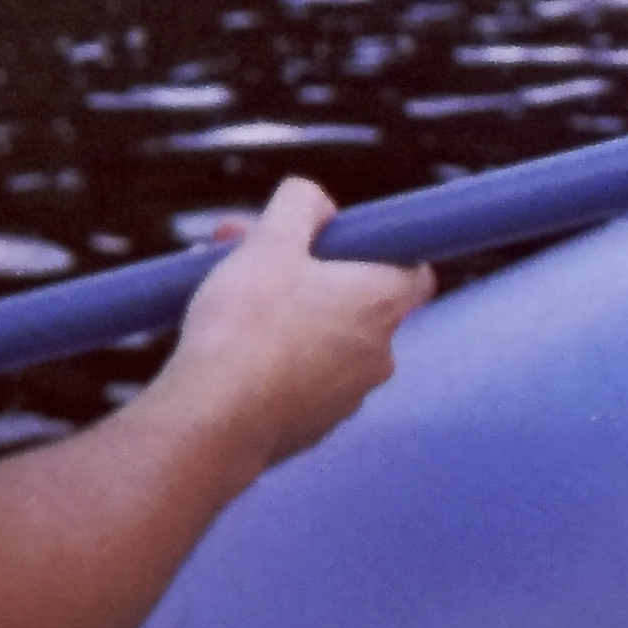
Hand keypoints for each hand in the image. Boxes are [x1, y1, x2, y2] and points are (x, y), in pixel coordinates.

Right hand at [162, 177, 431, 467]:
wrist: (215, 419)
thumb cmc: (246, 326)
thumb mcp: (268, 243)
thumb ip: (299, 206)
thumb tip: (316, 200)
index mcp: (380, 303)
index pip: (412, 269)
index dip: (375, 248)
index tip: (328, 241)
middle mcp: (379, 354)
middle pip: (350, 299)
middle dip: (298, 272)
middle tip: (239, 255)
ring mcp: (349, 397)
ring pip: (320, 340)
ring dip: (280, 315)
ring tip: (218, 303)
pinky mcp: (314, 427)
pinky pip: (298, 379)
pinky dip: (269, 360)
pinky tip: (222, 352)